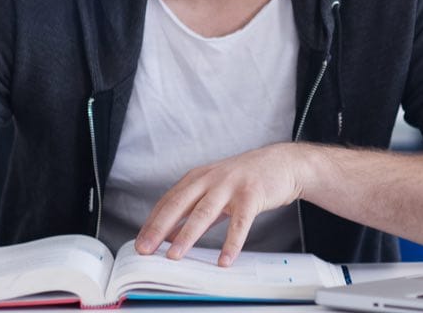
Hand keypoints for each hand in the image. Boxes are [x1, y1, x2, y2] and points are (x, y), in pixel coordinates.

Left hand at [134, 143, 305, 266]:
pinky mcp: (251, 194)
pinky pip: (240, 222)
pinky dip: (231, 242)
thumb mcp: (216, 190)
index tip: (140, 241)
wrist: (283, 163)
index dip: (152, 221)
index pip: (169, 200)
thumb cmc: (247, 178)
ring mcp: (231, 185)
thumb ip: (195, 211)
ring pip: (204, 212)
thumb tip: (173, 234)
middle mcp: (211, 179)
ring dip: (187, 235)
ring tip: (174, 255)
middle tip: (145, 248)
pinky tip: (224, 259)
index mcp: (199, 177)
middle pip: (179, 204)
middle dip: (159, 227)